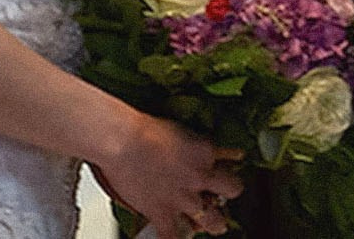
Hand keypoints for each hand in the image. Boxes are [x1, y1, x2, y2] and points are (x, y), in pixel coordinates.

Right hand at [94, 112, 242, 237]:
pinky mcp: (163, 214)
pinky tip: (174, 236)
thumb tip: (194, 146)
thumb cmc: (139, 128)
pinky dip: (172, 238)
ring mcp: (183, 198)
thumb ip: (190, 141)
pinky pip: (173, 237)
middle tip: (221, 193)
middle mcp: (199, 176)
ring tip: (212, 223)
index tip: (225, 165)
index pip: (231, 158)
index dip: (228, 163)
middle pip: (233, 189)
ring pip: (214, 222)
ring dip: (214, 223)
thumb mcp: (176, 127)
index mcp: (204, 151)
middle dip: (230, 191)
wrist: (120, 140)